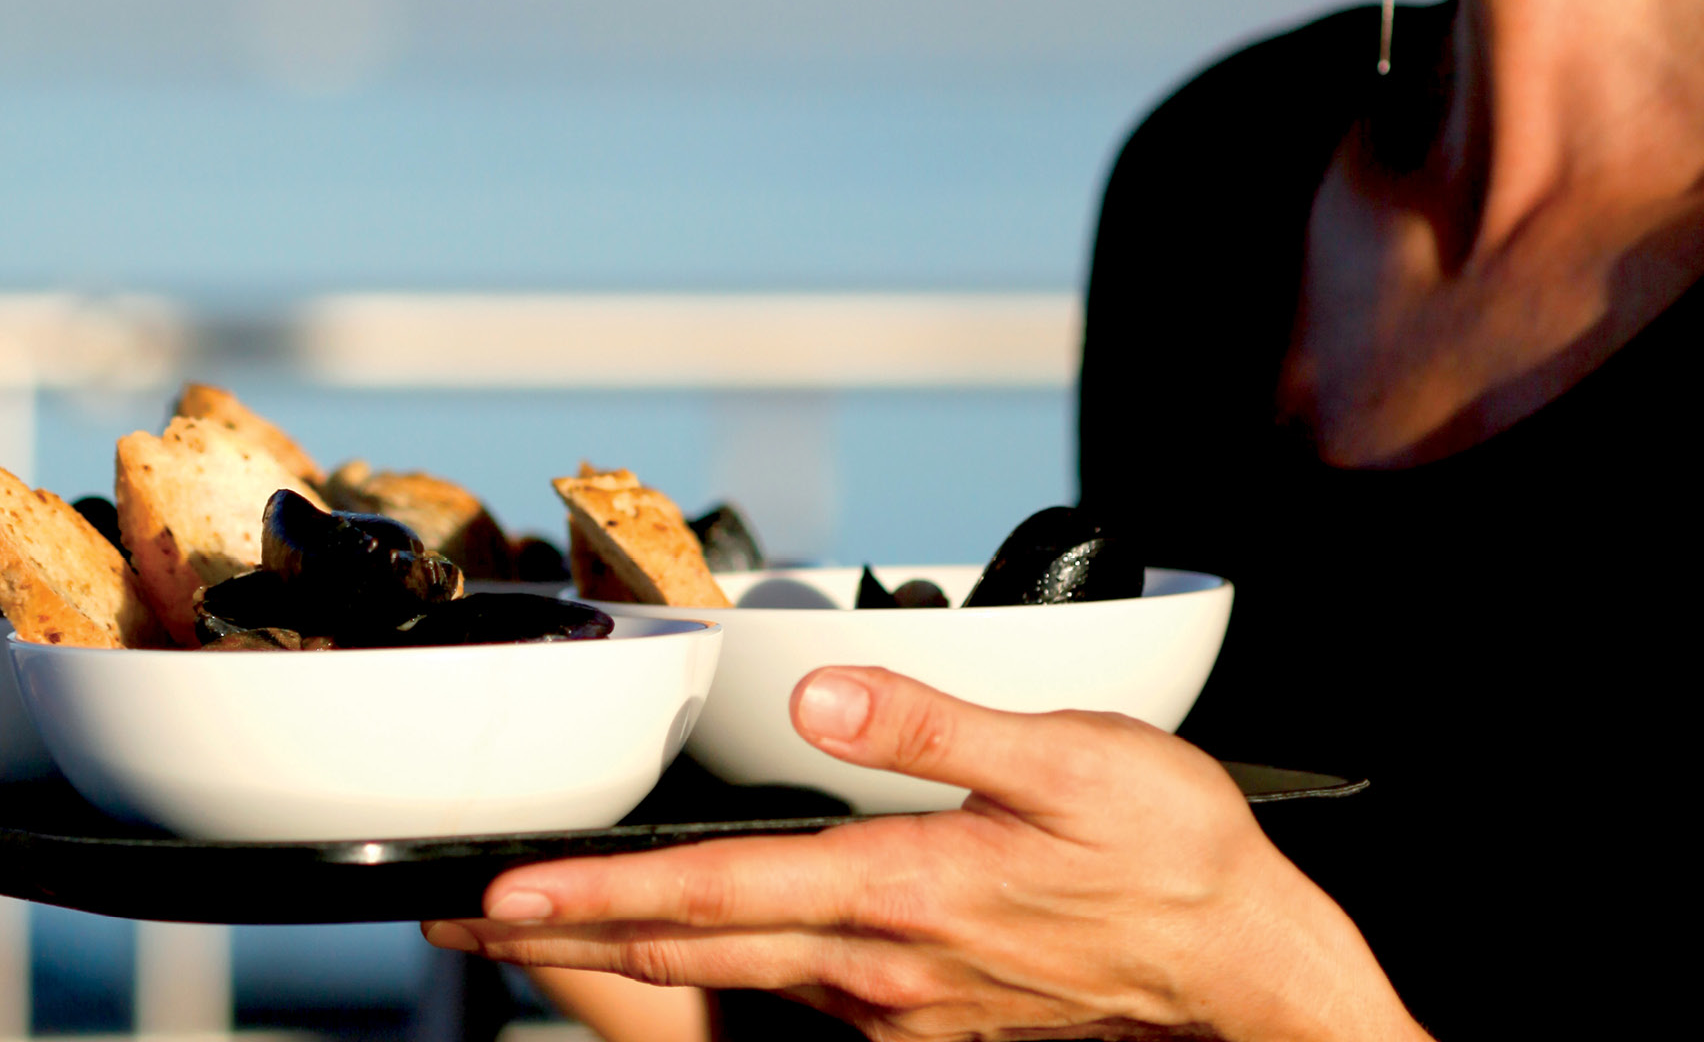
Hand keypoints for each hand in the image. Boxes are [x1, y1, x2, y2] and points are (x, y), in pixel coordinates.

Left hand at [424, 667, 1426, 1041]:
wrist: (1242, 970)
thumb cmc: (1169, 858)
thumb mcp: (1070, 761)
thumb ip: (936, 726)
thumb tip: (826, 696)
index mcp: (896, 893)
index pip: (710, 894)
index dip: (593, 895)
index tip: (500, 892)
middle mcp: (875, 964)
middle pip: (685, 948)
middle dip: (563, 937)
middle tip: (464, 918)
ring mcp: (892, 1000)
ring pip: (725, 974)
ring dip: (620, 949)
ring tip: (534, 925)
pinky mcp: (916, 1010)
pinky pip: (783, 988)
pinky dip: (706, 961)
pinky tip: (678, 938)